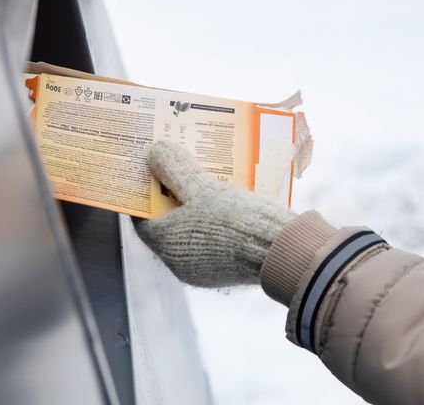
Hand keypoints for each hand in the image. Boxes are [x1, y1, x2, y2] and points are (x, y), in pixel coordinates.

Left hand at [133, 141, 295, 287]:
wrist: (280, 251)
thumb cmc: (234, 219)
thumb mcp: (202, 188)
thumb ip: (175, 169)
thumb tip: (155, 152)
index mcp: (167, 245)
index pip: (143, 218)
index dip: (144, 194)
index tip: (150, 174)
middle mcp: (181, 263)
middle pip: (168, 224)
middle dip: (172, 197)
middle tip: (178, 171)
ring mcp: (205, 269)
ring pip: (192, 232)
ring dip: (195, 208)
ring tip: (205, 180)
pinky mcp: (228, 269)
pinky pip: (213, 241)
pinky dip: (213, 222)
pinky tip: (227, 200)